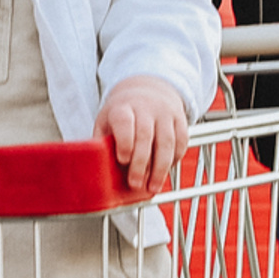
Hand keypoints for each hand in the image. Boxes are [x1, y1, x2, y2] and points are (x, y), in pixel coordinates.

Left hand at [96, 77, 190, 194]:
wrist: (147, 90)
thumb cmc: (122, 114)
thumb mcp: (106, 122)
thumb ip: (102, 143)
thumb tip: (97, 172)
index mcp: (122, 107)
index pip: (124, 122)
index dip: (125, 141)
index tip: (122, 160)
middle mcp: (145, 107)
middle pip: (145, 135)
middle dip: (140, 163)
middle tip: (135, 183)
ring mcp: (165, 113)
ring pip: (167, 141)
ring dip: (160, 168)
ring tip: (153, 187)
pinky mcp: (180, 120)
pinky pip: (181, 142)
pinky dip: (174, 160)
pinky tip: (165, 172)